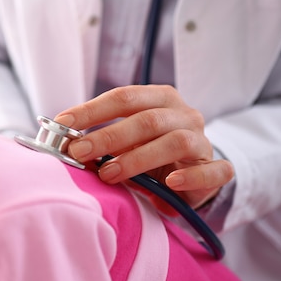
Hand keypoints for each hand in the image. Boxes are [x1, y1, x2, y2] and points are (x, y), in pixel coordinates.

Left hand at [54, 85, 233, 211]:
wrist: (194, 173)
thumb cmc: (152, 151)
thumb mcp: (127, 141)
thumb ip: (104, 140)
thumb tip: (66, 144)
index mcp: (160, 99)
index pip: (124, 97)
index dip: (92, 110)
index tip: (63, 123)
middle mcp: (184, 114)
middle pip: (147, 119)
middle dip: (108, 135)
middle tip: (79, 151)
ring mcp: (203, 141)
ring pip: (175, 142)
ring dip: (138, 158)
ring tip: (109, 174)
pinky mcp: (218, 169)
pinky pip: (211, 171)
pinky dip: (191, 177)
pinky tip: (170, 183)